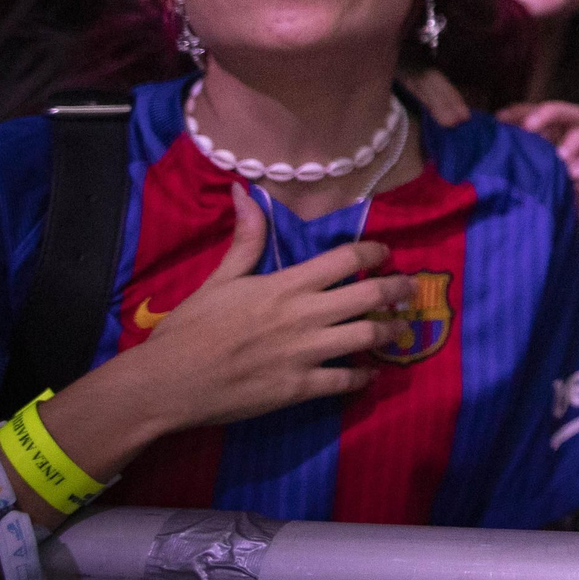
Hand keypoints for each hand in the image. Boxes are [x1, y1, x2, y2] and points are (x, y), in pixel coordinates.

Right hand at [133, 183, 415, 430]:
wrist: (167, 382)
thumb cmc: (191, 328)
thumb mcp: (219, 278)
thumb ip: (245, 239)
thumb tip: (244, 191)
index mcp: (286, 284)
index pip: (346, 259)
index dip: (374, 254)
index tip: (386, 254)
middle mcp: (303, 316)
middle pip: (369, 296)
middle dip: (398, 290)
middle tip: (411, 290)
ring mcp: (305, 354)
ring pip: (366, 337)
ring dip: (390, 332)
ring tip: (400, 330)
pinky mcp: (299, 388)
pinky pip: (345, 381)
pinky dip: (364, 378)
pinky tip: (371, 374)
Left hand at [497, 101, 578, 246]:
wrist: (541, 257)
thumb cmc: (517, 220)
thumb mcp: (501, 185)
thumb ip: (496, 160)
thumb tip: (481, 130)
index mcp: (539, 146)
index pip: (535, 112)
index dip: (521, 110)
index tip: (501, 121)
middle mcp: (564, 150)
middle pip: (571, 112)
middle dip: (554, 112)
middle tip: (532, 128)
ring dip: (578, 140)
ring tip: (561, 161)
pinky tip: (573, 184)